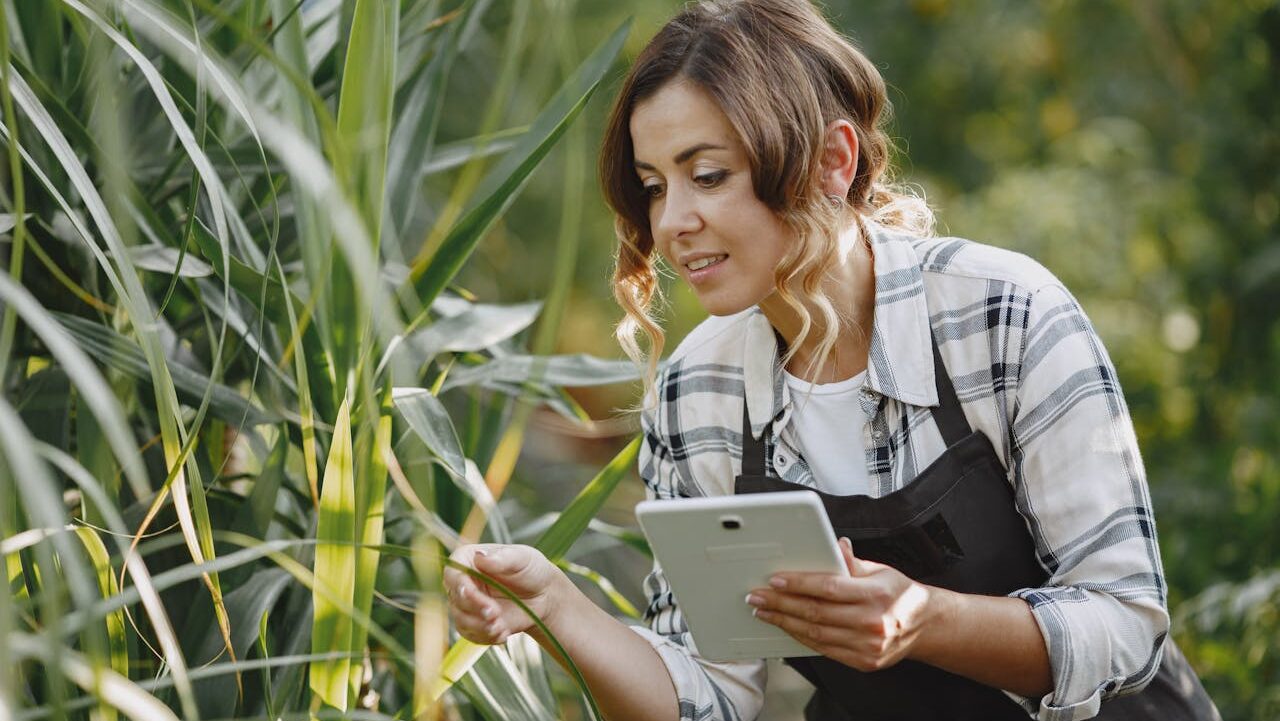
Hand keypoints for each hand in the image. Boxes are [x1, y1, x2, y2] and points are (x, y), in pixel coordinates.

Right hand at [443, 544, 566, 644]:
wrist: (543, 595)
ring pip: (461, 620)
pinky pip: (472, 635)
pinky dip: (486, 637)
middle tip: (495, 614)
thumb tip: (480, 555)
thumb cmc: (531, 569)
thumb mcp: (522, 558)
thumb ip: (502, 558)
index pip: (453, 573)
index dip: (460, 586)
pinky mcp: (475, 623)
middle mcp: (463, 582)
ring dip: (480, 626)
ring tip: (501, 626)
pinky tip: (503, 633)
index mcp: (468, 560)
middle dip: (474, 609)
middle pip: (455, 599)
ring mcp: (468, 604)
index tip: (474, 595)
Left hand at [746, 537, 935, 671]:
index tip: (775, 580)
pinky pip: (825, 650)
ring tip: (765, 613)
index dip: (798, 584)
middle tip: (757, 597)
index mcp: (875, 594)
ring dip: (786, 623)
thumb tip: (834, 544)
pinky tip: (788, 627)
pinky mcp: (863, 661)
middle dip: (781, 604)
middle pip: (816, 613)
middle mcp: (872, 621)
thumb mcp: (880, 570)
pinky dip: (802, 638)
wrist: (925, 625)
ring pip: (816, 634)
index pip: (828, 587)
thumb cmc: (898, 593)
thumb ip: (851, 562)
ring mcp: (868, 645)